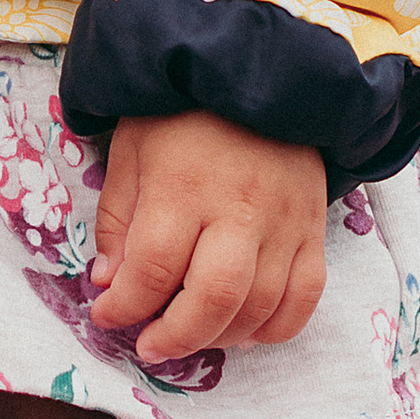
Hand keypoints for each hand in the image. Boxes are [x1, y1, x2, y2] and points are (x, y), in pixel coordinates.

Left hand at [87, 109, 327, 363]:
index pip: (153, 269)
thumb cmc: (182, 111)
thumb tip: (110, 284)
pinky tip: (245, 330)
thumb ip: (120, 218)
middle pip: (213, 299)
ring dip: (221, 337)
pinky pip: (305, 296)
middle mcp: (239, 209)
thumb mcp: (132, 148)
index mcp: (183, 185)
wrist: (257, 71)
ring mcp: (284, 221)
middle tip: (149, 346)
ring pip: (260, 306)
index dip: (125, 306)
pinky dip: (276, 327)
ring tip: (190, 336)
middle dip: (175, 337)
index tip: (105, 316)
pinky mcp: (314, 227)